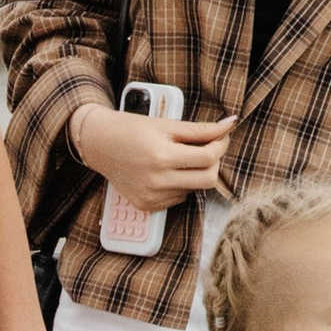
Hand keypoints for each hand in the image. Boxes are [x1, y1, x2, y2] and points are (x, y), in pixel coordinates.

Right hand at [72, 100, 236, 213]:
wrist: (100, 145)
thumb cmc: (133, 130)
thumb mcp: (167, 125)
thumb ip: (201, 129)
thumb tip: (230, 125)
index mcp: (162, 156)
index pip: (209, 158)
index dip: (221, 146)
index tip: (220, 136)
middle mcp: (157, 181)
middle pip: (208, 180)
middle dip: (213, 164)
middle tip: (207, 150)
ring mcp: (151, 197)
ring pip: (194, 190)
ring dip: (195, 174)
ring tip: (179, 159)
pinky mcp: (147, 206)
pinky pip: (178, 198)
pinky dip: (180, 185)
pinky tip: (165, 172)